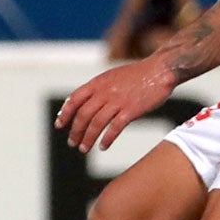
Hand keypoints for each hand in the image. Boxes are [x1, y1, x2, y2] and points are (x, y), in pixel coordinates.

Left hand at [56, 57, 175, 152]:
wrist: (160, 70)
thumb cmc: (137, 76)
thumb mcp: (112, 77)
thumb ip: (98, 89)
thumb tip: (84, 103)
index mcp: (98, 82)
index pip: (74, 99)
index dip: (65, 113)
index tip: (59, 125)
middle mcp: (105, 91)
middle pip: (83, 115)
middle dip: (75, 131)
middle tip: (73, 143)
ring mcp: (118, 101)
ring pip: (96, 123)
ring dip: (88, 138)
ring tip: (84, 149)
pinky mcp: (131, 110)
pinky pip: (115, 127)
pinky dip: (107, 139)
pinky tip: (103, 146)